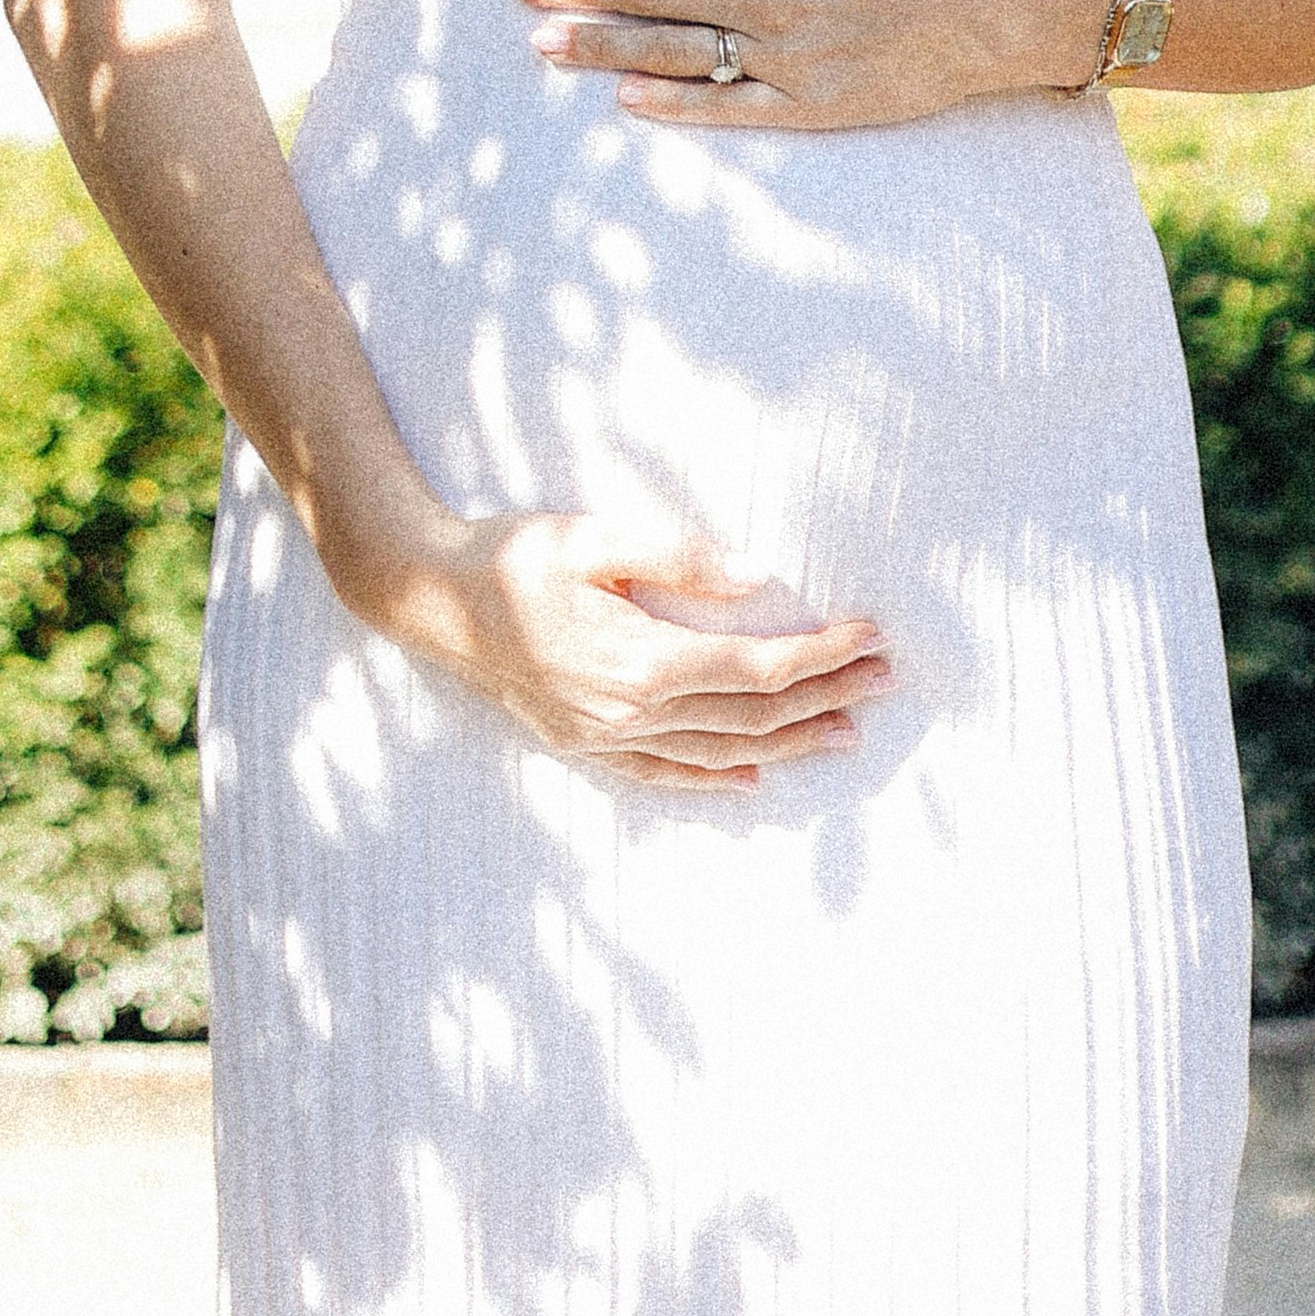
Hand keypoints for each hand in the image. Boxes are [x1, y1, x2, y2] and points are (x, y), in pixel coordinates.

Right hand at [367, 506, 888, 789]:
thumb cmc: (511, 555)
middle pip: (752, 714)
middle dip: (825, 695)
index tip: (871, 636)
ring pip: (720, 750)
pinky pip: (665, 774)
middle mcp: (630, 713)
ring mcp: (605, 738)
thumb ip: (675, 557)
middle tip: (884, 677)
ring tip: (847, 725)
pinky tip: (755, 775)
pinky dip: (717, 778)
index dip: (821, 655)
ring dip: (790, 739)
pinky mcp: (584, 745)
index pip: (756, 667)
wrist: (430, 599)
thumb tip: (752, 578)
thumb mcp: (592, 537)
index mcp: (640, 662)